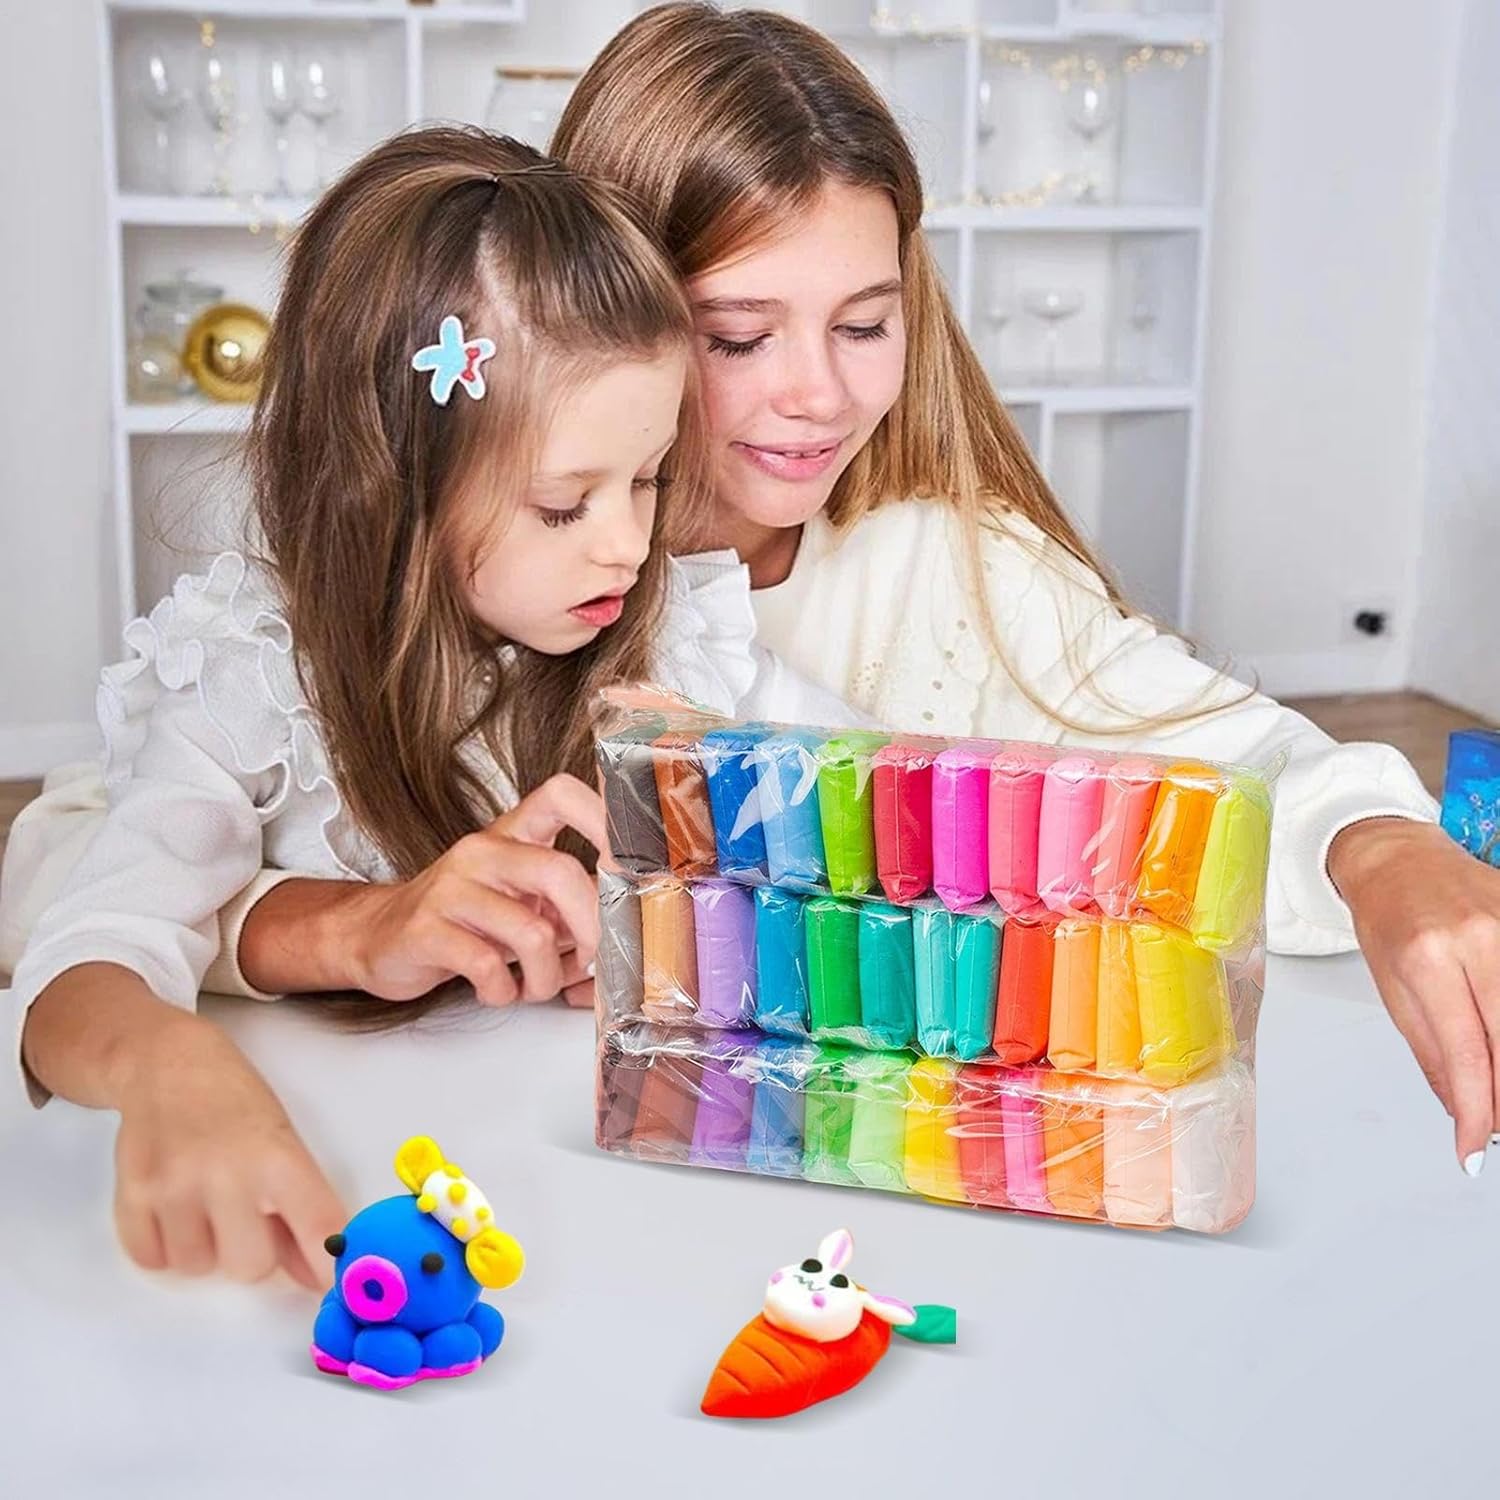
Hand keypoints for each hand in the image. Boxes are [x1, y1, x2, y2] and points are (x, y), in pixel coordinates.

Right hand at [113, 1013, 345, 1287]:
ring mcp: (174, 1188)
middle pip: (252, 1268)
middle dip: (253, 1250)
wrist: (168, 1064)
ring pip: (200, 1269)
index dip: (330, 1267)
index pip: (319, 1228)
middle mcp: (227, 1175)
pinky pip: (154, 1261)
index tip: (336, 1285)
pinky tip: (175, 1206)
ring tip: (207, 1200)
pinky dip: (166, 1244)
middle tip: (246, 1213)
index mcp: (279, 1157)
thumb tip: (317, 1276)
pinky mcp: (130, 1197)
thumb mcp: (285, 1143)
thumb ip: (302, 1210)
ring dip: (207, 1246)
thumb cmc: (239, 1104)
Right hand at [344, 773, 605, 1006]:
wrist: (379, 936)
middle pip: (560, 872)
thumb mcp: (520, 896)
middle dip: (590, 928)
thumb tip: (632, 921)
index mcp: (512, 834)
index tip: (626, 861)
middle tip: (590, 960)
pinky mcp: (426, 929)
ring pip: (532, 932)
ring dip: (546, 976)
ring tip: (535, 985)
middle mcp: (483, 850)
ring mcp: (451, 887)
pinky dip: (504, 991)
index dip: (602, 817)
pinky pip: (488, 966)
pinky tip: (497, 989)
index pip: (561, 794)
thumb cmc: (465, 918)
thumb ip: (571, 901)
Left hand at [1330, 816, 1499, 1173]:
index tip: (1472, 1150)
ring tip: (1492, 1092)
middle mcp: (1480, 940)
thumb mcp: (1391, 989)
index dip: (1476, 1112)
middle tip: (1489, 1125)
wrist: (1397, 856)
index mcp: (1430, 958)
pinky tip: (1499, 1044)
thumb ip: (1432, 1053)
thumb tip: (1463, 1110)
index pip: (1467, 1053)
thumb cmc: (1386, 919)